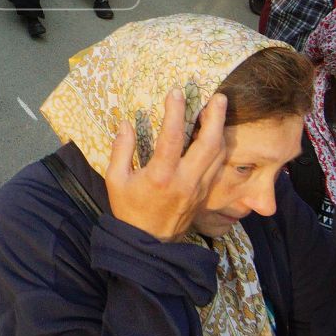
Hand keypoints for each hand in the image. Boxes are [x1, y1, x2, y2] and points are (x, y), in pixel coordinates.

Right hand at [104, 90, 229, 243]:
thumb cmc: (128, 209)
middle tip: (217, 96)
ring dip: (220, 129)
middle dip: (215, 117)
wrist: (147, 243)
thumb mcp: (115, 180)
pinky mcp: (205, 194)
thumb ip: (121, 150)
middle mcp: (185, 181)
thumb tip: (126, 124)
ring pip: (218, 154)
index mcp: (160, 176)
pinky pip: (217, 166)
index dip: (176, 112)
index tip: (176, 92)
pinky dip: (219, 146)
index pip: (172, 137)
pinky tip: (214, 132)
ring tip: (217, 109)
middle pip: (208, 144)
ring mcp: (198, 188)